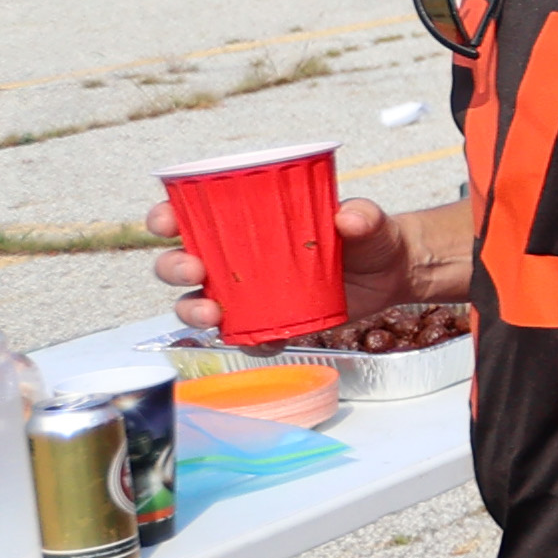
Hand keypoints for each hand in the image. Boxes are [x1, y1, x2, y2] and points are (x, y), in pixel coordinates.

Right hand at [148, 195, 453, 332]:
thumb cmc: (366, 234)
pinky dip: (249, 342)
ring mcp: (249, 293)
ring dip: (193, 310)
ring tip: (213, 312)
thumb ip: (362, 215)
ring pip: (200, 303)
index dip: (167, 218)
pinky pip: (246, 338)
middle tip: (194, 269)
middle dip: (174, 267)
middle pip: (181, 264)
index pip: (190, 216)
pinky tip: (264, 341)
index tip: (166, 221)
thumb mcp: (366, 219)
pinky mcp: (269, 321)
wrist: (392, 271)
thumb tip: (349, 219)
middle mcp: (236, 258)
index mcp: (243, 222)